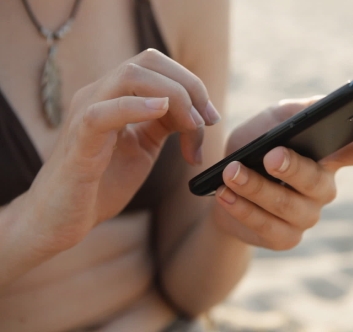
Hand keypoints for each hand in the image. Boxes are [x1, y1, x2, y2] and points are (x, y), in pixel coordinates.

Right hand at [24, 49, 219, 250]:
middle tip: (208, 121)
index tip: (211, 117)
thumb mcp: (143, 147)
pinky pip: (102, 113)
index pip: (155, 64)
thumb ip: (165, 125)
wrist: (62, 219)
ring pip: (129, 76)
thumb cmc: (101, 184)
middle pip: (148, 61)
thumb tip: (198, 114)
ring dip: (174, 96)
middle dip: (189, 86)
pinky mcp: (79, 143)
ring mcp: (85, 114)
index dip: (191, 83)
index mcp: (114, 95)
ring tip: (192, 126)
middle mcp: (98, 96)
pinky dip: (135, 107)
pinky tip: (161, 111)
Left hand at [213, 97, 352, 249]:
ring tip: (230, 172)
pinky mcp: (286, 237)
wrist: (221, 187)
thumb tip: (319, 106)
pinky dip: (244, 210)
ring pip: (287, 205)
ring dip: (256, 188)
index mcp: (329, 156)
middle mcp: (324, 187)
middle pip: (318, 181)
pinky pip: (268, 227)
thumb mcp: (270, 121)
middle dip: (293, 168)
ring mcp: (307, 215)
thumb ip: (294, 112)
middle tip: (271, 156)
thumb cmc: (253, 148)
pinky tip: (225, 195)